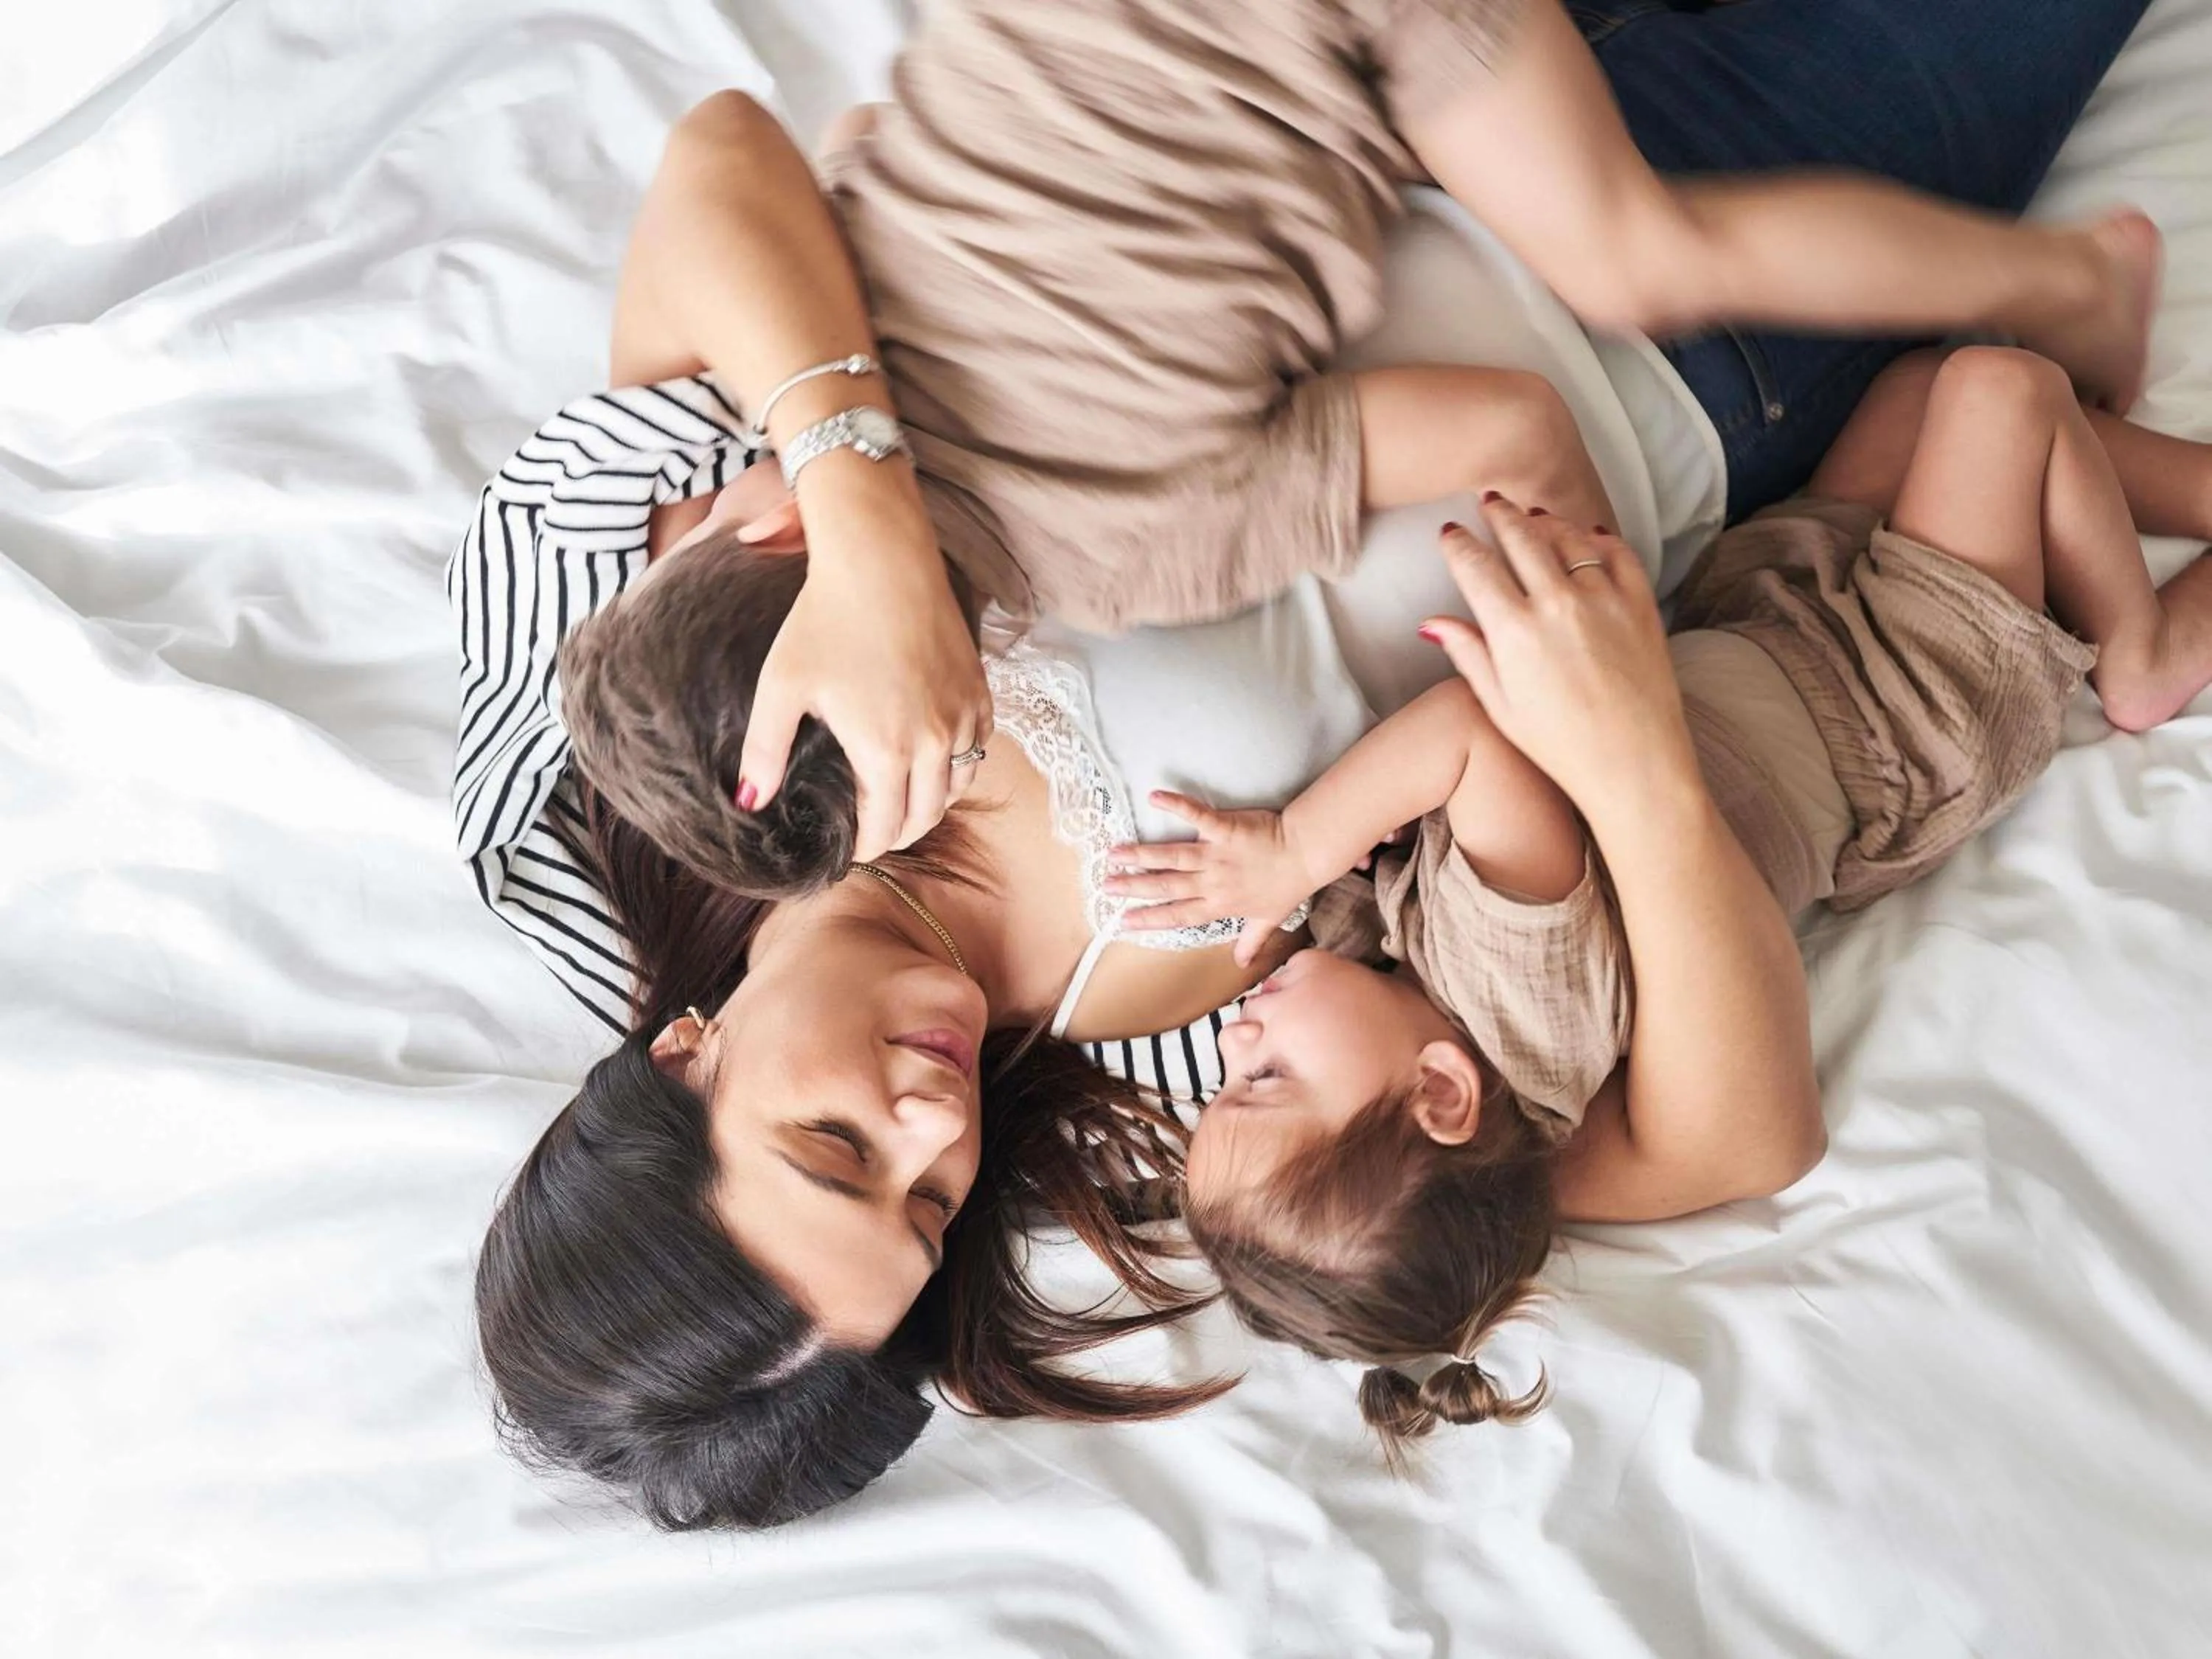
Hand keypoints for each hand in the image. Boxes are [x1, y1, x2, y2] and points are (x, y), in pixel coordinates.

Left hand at [737, 481, 992, 860]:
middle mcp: (934, 742)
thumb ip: (764, 752)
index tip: (850, 850)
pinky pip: (977, 747)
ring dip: (931, 804)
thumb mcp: (781, 686)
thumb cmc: (824, 620)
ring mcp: (963, 716)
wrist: (881, 559)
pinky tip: (934, 757)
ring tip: (904, 803)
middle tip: (874, 834)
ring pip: (958, 787)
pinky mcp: (980, 690)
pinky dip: (958, 764)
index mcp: (885, 751)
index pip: (884, 829)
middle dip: (898, 834)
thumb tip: (748, 804)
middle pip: (925, 817)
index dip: (866, 849)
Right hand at [1107, 793, 1322, 966]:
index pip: (1178, 916)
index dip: (1150, 919)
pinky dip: (1177, 806)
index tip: (1123, 921)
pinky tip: (1154, 796)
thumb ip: (1252, 940)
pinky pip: (1198, 816)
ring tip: (1114, 852)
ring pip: (1172, 857)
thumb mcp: (1270, 919)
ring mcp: (1217, 856)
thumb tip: (1241, 963)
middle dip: (1134, 887)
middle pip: (1166, 886)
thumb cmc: (1289, 886)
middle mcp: (1212, 882)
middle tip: (1106, 885)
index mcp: (1219, 905)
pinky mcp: (1225, 830)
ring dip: (1141, 855)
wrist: (1308, 855)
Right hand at [1422, 498, 1698, 825]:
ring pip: (1567, 537)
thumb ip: (1468, 654)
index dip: (1457, 543)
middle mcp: (1557, 604)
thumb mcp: (1500, 706)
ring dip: (1545, 520)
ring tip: (1533, 514)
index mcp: (1514, 632)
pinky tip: (1586, 536)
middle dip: (1500, 513)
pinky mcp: (1640, 604)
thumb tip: (1430, 623)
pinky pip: (1617, 552)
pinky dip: (1598, 538)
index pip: (1475, 566)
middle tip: (1489, 500)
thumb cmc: (1561, 746)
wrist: (1635, 765)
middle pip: (1521, 536)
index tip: (1450, 533)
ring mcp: (1603, 599)